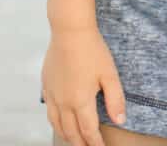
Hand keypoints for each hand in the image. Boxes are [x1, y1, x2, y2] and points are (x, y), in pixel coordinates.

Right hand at [42, 26, 126, 145]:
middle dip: (80, 144)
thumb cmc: (92, 51)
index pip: (88, 131)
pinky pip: (49, 112)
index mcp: (81, 102)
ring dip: (66, 136)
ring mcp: (52, 95)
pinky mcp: (46, 86)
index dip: (95, 143)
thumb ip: (115, 100)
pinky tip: (60, 121)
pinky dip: (55, 122)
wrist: (70, 32)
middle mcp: (64, 103)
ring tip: (75, 141)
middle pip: (71, 132)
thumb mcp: (110, 75)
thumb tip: (120, 120)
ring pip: (57, 125)